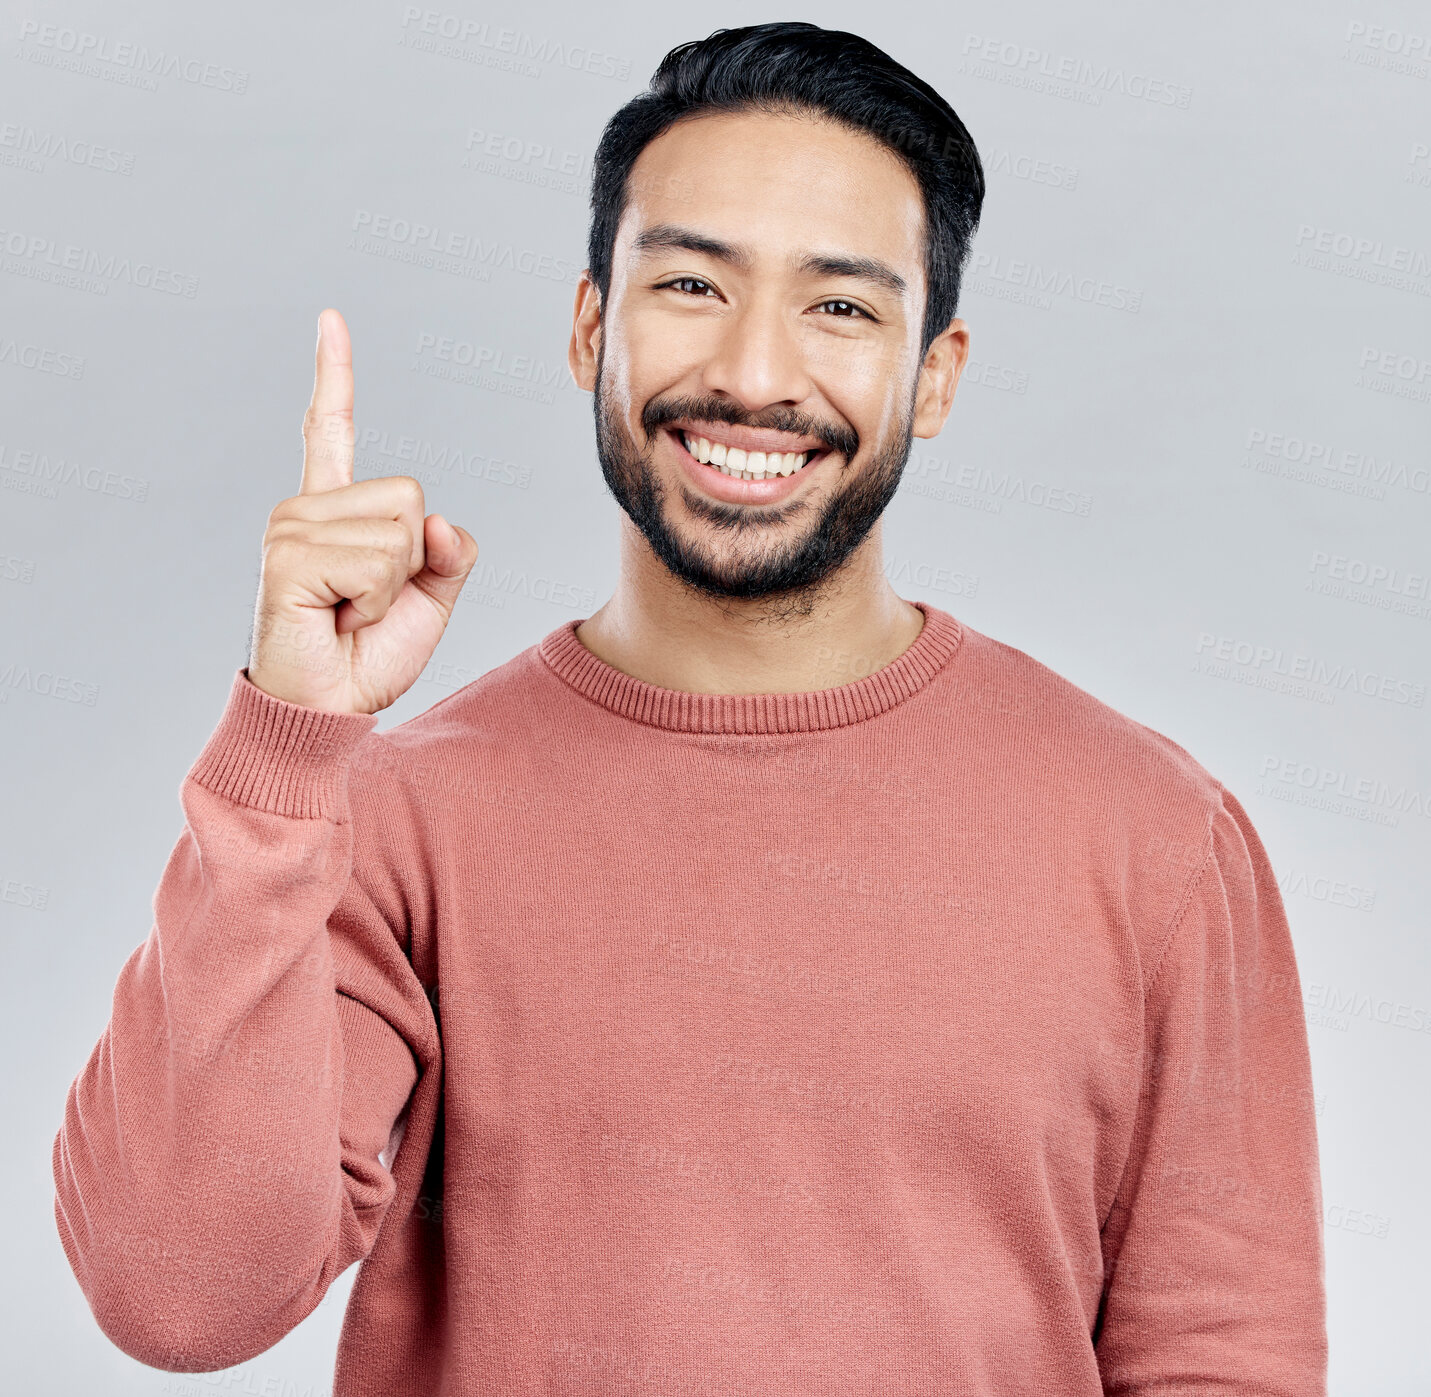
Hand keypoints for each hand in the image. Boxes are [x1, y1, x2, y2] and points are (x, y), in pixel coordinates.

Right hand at [246, 309, 478, 713]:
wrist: (328, 709)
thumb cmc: (366, 656)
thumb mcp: (429, 601)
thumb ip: (448, 555)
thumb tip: (440, 523)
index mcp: (334, 511)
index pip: (333, 431)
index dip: (337, 376)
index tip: (331, 320)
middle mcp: (307, 508)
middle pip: (411, 496)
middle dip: (412, 561)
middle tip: (367, 602)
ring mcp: (292, 526)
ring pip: (401, 529)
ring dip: (393, 586)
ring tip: (350, 612)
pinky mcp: (289, 555)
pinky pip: (380, 559)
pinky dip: (377, 599)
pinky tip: (338, 615)